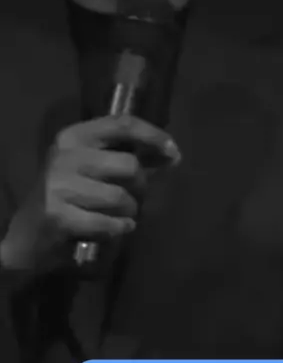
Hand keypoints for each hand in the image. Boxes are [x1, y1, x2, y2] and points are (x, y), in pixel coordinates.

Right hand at [0, 114, 180, 274]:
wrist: (27, 238)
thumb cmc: (67, 198)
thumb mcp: (90, 169)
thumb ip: (125, 158)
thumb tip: (171, 155)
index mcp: (74, 136)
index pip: (122, 124)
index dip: (154, 136)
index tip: (174, 154)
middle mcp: (65, 155)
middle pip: (129, 165)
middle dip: (140, 187)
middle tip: (134, 199)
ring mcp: (59, 185)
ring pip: (121, 197)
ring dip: (129, 213)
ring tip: (119, 217)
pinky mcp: (59, 216)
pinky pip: (110, 223)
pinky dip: (119, 229)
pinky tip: (114, 229)